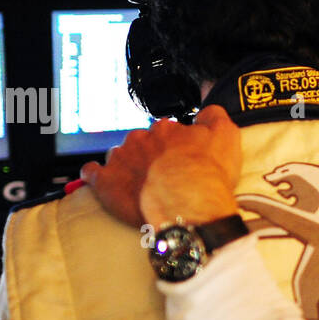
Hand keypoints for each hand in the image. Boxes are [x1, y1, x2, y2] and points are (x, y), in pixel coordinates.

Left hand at [81, 105, 243, 228]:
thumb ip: (215, 117)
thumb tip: (207, 112)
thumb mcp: (226, 135)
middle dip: (151, 156)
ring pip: (120, 157)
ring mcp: (120, 160)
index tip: (183, 161)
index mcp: (165, 129)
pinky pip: (92, 174)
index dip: (176, 147)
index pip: (167, 131)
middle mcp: (140, 139)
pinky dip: (96, 176)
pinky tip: (103, 181)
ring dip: (128, 166)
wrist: (187, 207)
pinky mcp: (105, 183)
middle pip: (142, 144)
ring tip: (141, 184)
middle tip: (165, 176)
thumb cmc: (206, 176)